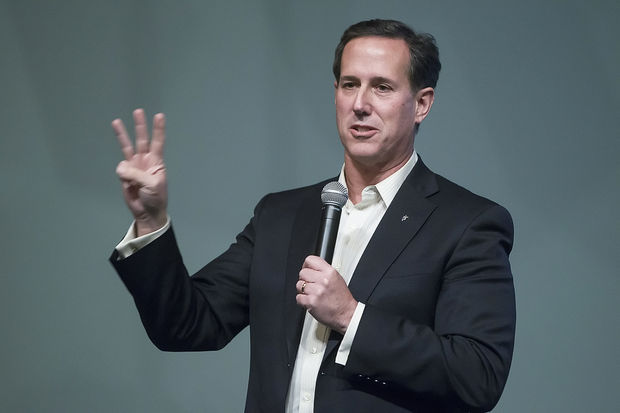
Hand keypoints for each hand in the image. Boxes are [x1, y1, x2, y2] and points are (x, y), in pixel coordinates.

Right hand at [112, 109, 167, 235]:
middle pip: (142, 139)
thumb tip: (121, 167)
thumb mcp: (151, 185)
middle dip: (140, 126)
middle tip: (139, 111)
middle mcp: (146, 161)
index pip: (158, 142)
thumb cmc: (155, 198)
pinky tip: (128, 184)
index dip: (158, 129)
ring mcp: (134, 166)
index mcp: (157, 162)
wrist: (147, 212)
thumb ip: (136, 174)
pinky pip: (120, 168)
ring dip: (122, 135)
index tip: (160, 116)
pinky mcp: (125, 174)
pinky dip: (122, 174)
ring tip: (116, 121)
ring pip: (127, 146)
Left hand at [296, 255, 357, 333]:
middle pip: (302, 272)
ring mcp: (316, 291)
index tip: (307, 270)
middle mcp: (323, 280)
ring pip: (299, 285)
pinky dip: (302, 300)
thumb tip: (311, 268)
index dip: (306, 265)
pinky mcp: (311, 302)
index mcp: (330, 272)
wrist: (346, 314)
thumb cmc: (342, 298)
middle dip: (304, 279)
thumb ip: (324, 271)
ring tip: (311, 293)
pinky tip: (310, 301)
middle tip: (310, 284)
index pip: (310, 260)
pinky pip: (298, 297)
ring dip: (303, 290)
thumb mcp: (337, 278)